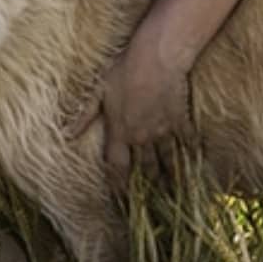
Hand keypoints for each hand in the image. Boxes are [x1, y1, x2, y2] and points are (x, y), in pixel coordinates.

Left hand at [70, 33, 190, 188]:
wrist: (156, 58)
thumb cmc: (123, 69)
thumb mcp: (97, 90)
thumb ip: (84, 114)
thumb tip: (67, 134)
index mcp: (120, 131)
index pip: (116, 165)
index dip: (117, 184)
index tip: (119, 199)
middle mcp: (142, 136)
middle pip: (144, 168)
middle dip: (146, 185)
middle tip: (149, 203)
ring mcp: (163, 130)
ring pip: (166, 159)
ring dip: (169, 176)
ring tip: (172, 191)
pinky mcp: (180, 119)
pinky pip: (187, 140)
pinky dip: (191, 151)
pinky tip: (195, 160)